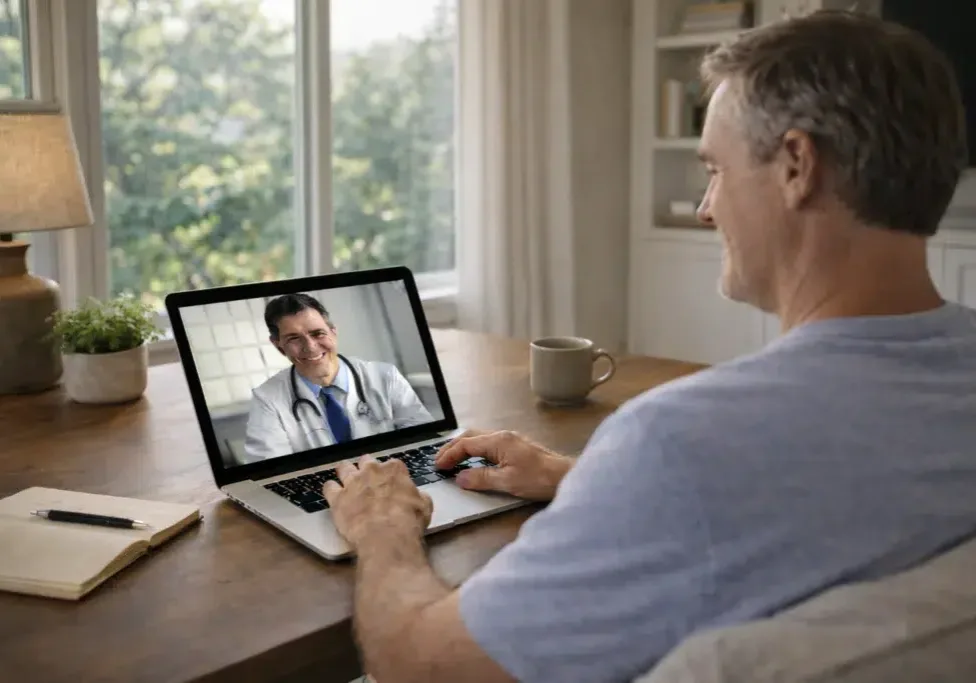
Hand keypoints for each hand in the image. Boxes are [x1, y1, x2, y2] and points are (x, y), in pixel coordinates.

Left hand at [323, 455, 432, 548]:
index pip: (393, 464)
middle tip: (368, 477)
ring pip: (344, 468)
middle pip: (366, 461)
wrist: (387, 536)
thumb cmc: (408, 521)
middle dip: (366, 467)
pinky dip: (331, 489)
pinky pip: (329, 487)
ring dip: (345, 472)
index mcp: (394, 470)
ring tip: (345, 478)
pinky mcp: (337, 498)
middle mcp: (371, 471)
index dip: (392, 473)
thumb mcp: (424, 506)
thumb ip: (419, 497)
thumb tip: (419, 497)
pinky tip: (332, 493)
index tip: (392, 481)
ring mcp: (352, 482)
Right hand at [434, 430, 572, 501]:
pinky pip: (488, 443)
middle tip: (439, 460)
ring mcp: (510, 440)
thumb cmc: (539, 478)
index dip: (449, 455)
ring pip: (479, 438)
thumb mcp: (506, 481)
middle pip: (470, 436)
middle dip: (452, 447)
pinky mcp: (516, 447)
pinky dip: (475, 450)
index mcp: (498, 441)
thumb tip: (460, 478)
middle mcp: (503, 436)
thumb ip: (481, 478)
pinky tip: (474, 460)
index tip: (438, 466)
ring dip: (463, 447)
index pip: (466, 444)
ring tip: (452, 459)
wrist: (564, 476)